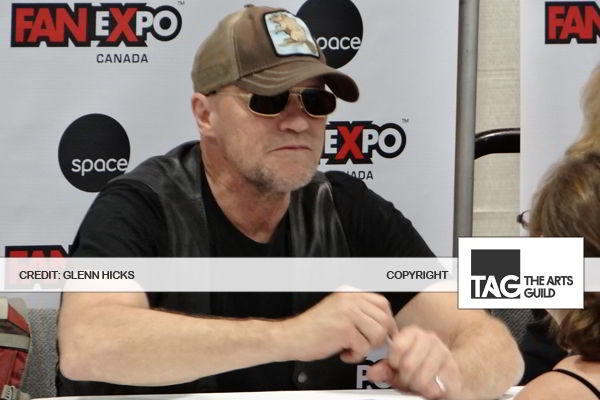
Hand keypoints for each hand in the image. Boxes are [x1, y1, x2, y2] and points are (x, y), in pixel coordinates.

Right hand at [281, 292, 396, 362]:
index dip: (386, 321)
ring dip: (367, 347)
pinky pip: (364, 347)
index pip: (382, 303)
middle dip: (379, 338)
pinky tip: (344, 352)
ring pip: (378, 334)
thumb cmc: (312, 328)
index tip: (384, 333)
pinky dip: (355, 356)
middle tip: (366, 344)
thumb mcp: (338, 310)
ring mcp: (348, 313)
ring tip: (352, 347)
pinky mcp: (344, 330)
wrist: (291, 337)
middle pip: (384, 320)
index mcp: (350, 293)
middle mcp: (350, 300)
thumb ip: (359, 311)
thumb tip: (386, 325)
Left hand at [368, 325, 461, 399]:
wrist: (445, 382)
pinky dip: (429, 391)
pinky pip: (434, 386)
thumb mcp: (398, 370)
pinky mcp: (453, 370)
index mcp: (413, 333)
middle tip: (409, 379)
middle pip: (407, 364)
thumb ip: (385, 369)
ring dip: (417, 386)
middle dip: (405, 378)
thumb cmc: (420, 372)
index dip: (394, 363)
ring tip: (420, 383)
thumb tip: (372, 373)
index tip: (396, 366)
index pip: (397, 347)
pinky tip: (431, 387)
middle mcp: (429, 339)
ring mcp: (443, 352)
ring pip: (420, 377)